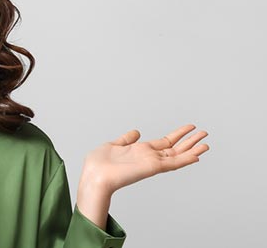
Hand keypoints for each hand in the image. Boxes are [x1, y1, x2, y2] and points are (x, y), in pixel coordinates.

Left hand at [76, 124, 208, 228]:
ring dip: (193, 150)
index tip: (189, 128)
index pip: (164, 142)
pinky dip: (186, 159)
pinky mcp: (152, 168)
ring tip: (207, 143)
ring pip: (178, 156)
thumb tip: (136, 132)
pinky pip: (173, 164)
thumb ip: (126, 139)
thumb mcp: (114, 145)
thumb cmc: (99, 164)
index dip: (177, 135)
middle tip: (204, 133)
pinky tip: (197, 155)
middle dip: (190, 141)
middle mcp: (149, 157)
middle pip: (175, 148)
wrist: (95, 175)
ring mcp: (152, 163)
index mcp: (140, 151)